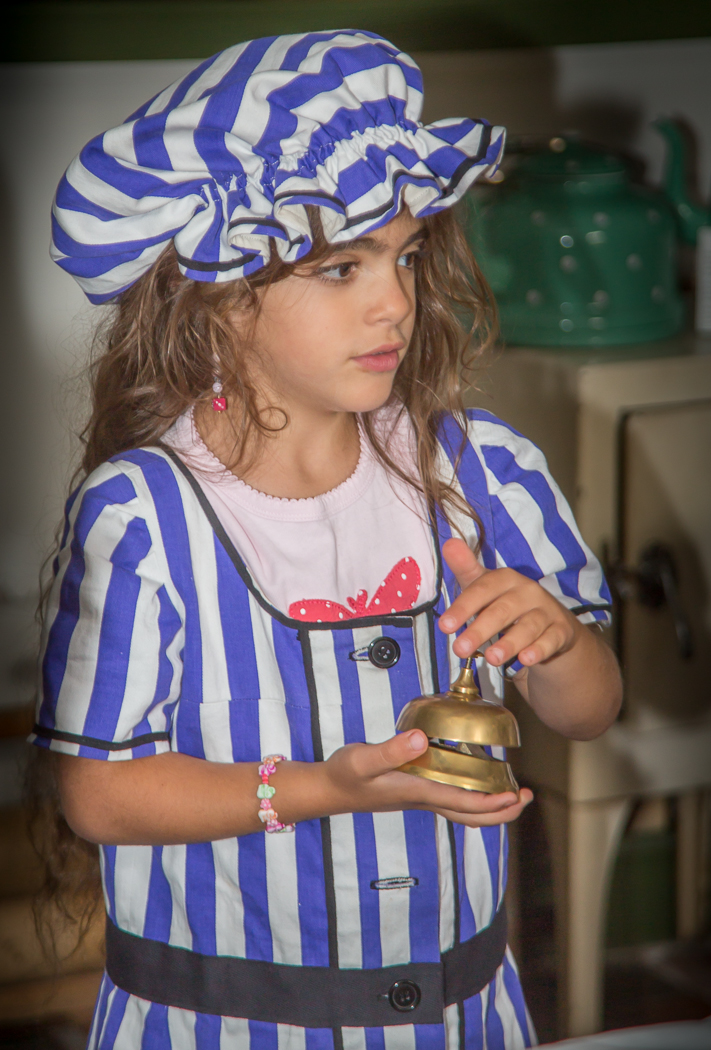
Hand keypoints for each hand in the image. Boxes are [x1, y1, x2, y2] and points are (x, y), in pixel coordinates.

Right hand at [323, 729, 531, 827]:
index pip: (466, 805)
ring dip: (491, 805)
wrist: (329, 789)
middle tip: (527, 796)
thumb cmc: (346, 775)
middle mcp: (426, 799)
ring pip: (465, 810)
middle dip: (503, 810)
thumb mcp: (364, 759)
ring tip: (512, 791)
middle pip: (473, 815)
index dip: (495, 803)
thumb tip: (421, 739)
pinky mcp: (416, 791)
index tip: (517, 794)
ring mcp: (422, 798)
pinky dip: (473, 797)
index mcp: (420, 793)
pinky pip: (453, 800)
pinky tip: (476, 781)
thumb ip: (391, 750)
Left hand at [438, 537, 580, 667]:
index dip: (463, 607)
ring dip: (509, 643)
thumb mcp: (485, 586)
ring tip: (491, 659)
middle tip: (460, 649)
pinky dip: (539, 650)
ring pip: (528, 627)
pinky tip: (526, 659)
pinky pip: (550, 641)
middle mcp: (528, 592)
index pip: (482, 590)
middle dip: (480, 630)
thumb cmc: (507, 602)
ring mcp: (546, 611)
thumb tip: (449, 543)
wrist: (550, 620)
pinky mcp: (560, 631)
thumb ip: (466, 568)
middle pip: (502, 610)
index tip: (445, 626)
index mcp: (506, 578)